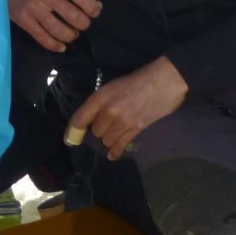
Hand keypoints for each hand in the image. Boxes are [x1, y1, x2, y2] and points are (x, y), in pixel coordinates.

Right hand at [5, 0, 101, 53]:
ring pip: (59, 31)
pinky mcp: (24, 20)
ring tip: (72, 34)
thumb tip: (95, 4)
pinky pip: (43, 38)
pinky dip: (55, 46)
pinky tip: (61, 46)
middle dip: (83, 25)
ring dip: (71, 36)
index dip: (92, 8)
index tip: (95, 12)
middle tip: (82, 25)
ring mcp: (33, 8)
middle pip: (73, 17)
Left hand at [67, 57, 187, 160]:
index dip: (73, 131)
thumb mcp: (114, 85)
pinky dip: (115, 152)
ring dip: (109, 139)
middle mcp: (109, 110)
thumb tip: (92, 118)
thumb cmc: (139, 79)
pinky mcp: (137, 129)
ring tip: (115, 132)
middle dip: (99, 130)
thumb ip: (102, 101)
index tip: (70, 140)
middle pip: (95, 132)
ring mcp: (123, 121)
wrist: (166, 80)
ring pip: (107, 140)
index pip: (80, 118)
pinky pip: (121, 145)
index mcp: (101, 96)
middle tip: (107, 125)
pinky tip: (112, 155)